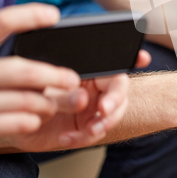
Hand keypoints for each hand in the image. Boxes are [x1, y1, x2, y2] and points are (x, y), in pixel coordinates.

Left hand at [0, 3, 150, 151]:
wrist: (12, 121)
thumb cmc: (25, 95)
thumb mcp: (38, 85)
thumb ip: (61, 88)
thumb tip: (82, 98)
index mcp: (86, 69)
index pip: (112, 63)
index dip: (131, 58)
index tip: (143, 57)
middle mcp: (93, 87)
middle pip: (119, 90)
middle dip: (116, 101)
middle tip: (104, 110)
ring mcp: (92, 107)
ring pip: (112, 114)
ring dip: (104, 123)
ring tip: (90, 129)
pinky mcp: (85, 126)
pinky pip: (93, 133)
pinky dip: (83, 138)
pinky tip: (67, 138)